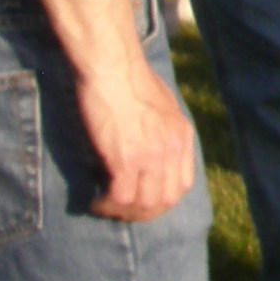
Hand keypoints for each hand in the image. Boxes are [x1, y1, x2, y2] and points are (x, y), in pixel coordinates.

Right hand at [77, 50, 196, 221]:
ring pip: (144, 204)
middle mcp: (172, 149)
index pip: (183, 184)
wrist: (112, 67)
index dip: (163, 199)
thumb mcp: (160, 103)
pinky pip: (121, 198)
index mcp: (182, 134)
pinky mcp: (126, 159)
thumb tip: (150, 143)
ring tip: (105, 207)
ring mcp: (151, 156)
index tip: (144, 201)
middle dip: (143, 212)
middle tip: (121, 210)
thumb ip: (162, 127)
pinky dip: (107, 205)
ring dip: (124, 212)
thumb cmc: (129, 77)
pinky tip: (96, 201)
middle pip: (166, 200)